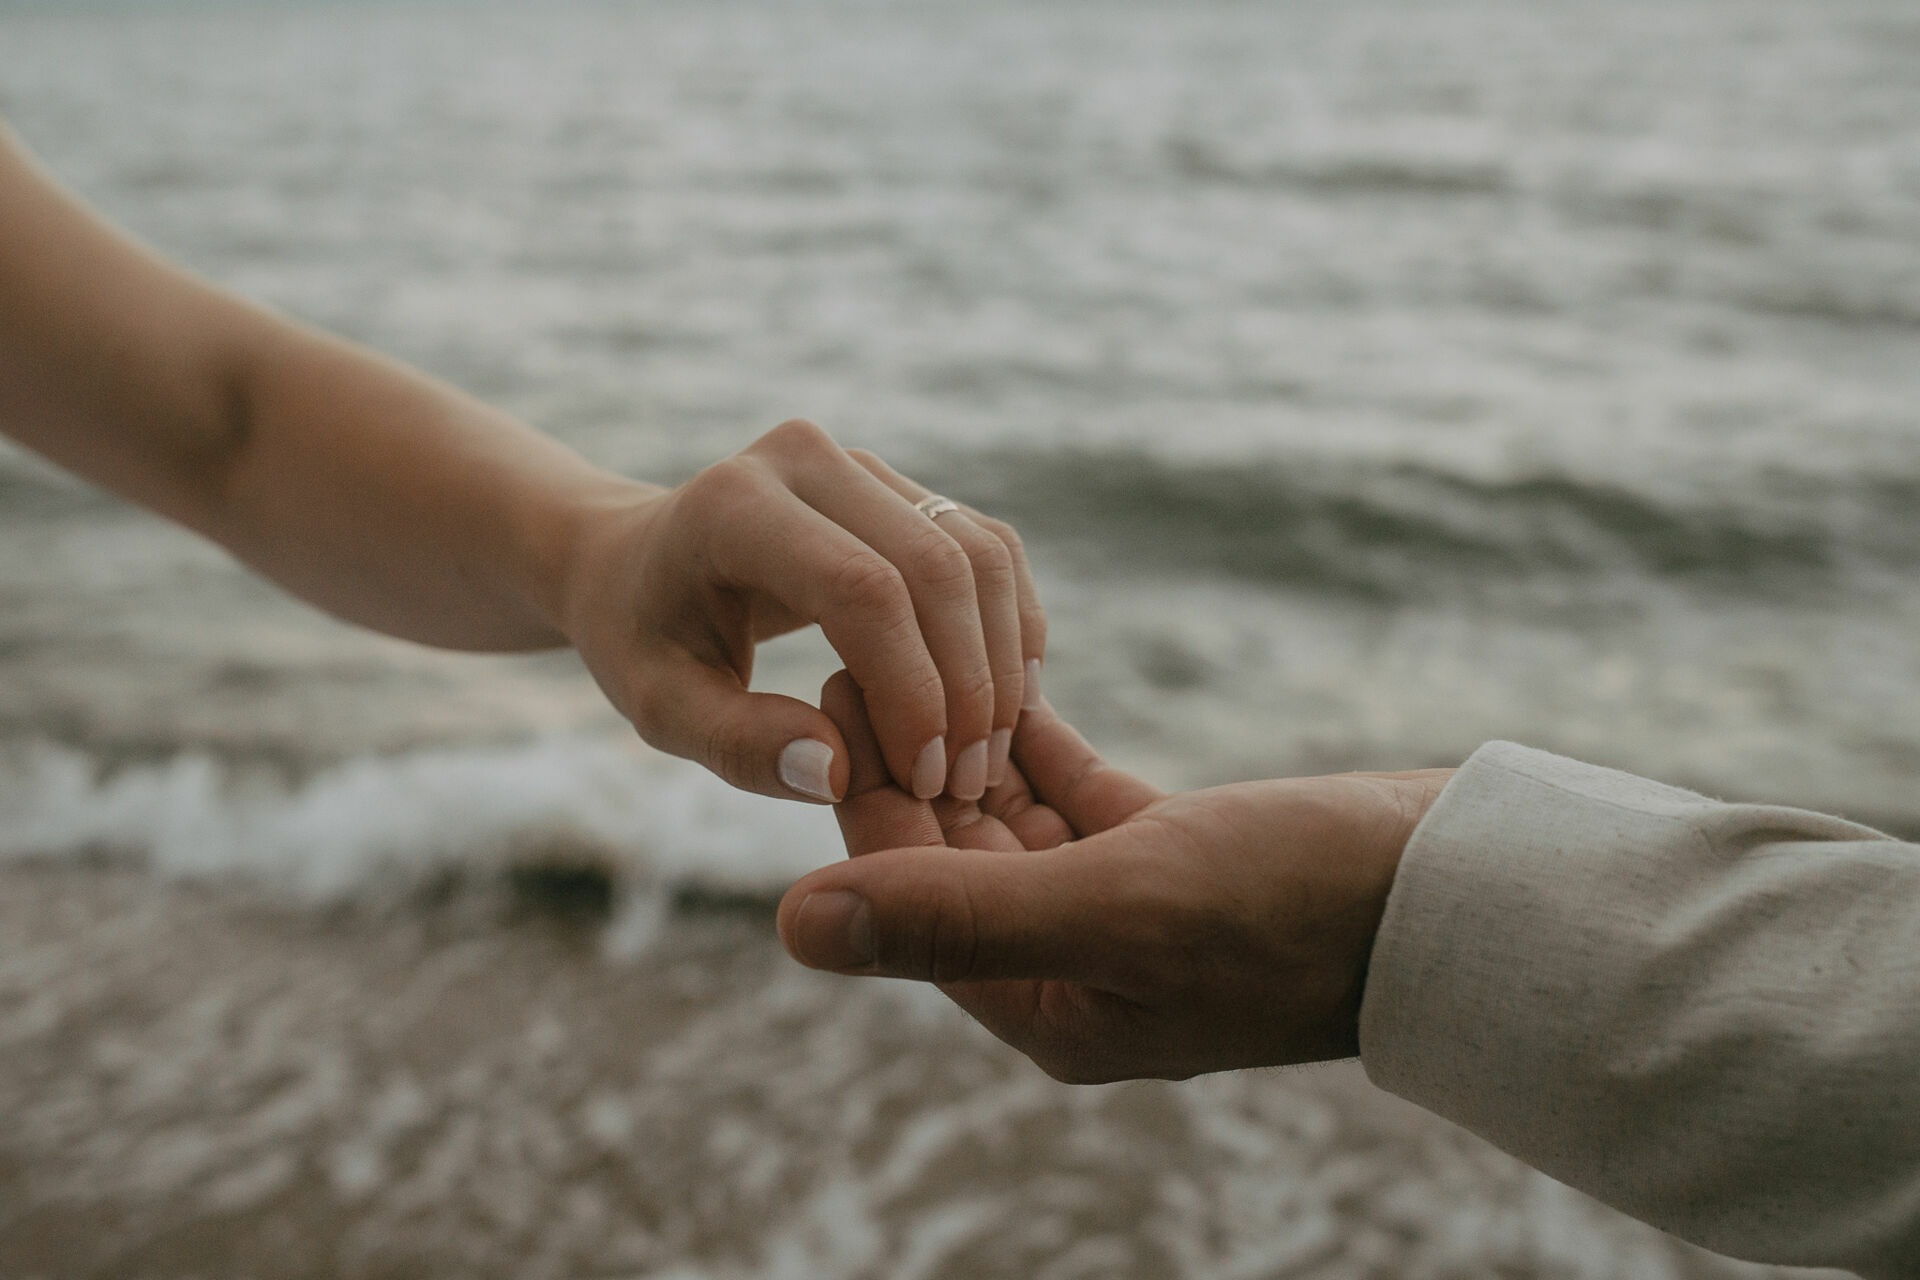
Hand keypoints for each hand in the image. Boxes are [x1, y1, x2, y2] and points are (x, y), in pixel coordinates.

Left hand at [555, 420, 1044, 803]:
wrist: (638, 565)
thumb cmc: (644, 641)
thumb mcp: (661, 707)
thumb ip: (741, 744)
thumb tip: (840, 774)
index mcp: (735, 504)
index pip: (861, 589)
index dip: (910, 689)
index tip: (922, 781)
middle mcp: (807, 458)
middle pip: (935, 566)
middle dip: (968, 685)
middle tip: (964, 785)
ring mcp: (863, 464)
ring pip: (979, 555)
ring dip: (1001, 661)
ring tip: (987, 757)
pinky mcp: (903, 487)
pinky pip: (987, 549)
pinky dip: (1009, 627)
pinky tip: (1006, 705)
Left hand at [777, 670, 1453, 1081]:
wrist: (1458, 892)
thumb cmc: (1298, 909)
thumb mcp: (1118, 904)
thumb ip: (956, 913)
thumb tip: (795, 927)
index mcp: (1046, 1003)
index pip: (915, 896)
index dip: (864, 798)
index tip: (828, 696)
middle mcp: (1074, 965)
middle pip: (952, 854)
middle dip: (904, 756)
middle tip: (856, 649)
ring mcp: (1125, 909)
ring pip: (1009, 817)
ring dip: (963, 739)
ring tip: (913, 645)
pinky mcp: (1172, 854)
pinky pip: (1076, 792)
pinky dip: (1041, 737)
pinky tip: (1007, 672)